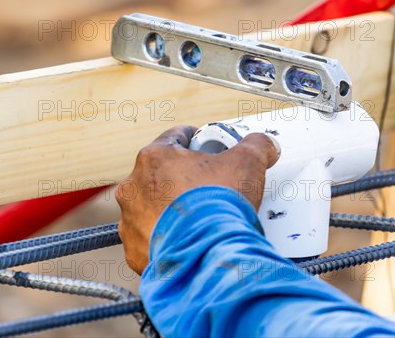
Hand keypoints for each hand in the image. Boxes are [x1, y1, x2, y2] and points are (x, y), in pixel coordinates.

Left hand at [115, 125, 279, 274]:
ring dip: (170, 211)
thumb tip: (263, 145)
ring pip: (151, 208)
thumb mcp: (247, 163)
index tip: (208, 149)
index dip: (197, 141)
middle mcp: (134, 187)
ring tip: (199, 219)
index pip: (175, 138)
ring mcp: (131, 220)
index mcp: (154, 158)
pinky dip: (165, 240)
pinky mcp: (134, 249)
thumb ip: (255, 146)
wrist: (207, 256)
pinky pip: (149, 239)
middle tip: (209, 189)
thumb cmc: (217, 207)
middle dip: (183, 180)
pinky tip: (187, 241)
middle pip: (161, 174)